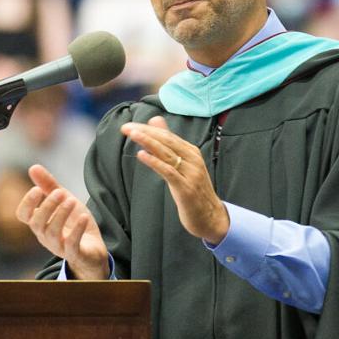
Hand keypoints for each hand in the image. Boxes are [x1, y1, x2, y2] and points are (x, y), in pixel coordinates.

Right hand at [16, 164, 109, 279]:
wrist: (93, 250)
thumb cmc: (74, 225)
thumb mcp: (64, 201)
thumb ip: (48, 186)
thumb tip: (32, 167)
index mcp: (40, 222)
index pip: (23, 215)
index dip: (27, 203)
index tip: (37, 189)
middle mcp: (45, 235)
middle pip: (36, 223)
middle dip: (47, 206)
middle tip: (60, 192)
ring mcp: (59, 246)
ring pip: (52, 233)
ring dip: (61, 214)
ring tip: (72, 201)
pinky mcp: (75, 254)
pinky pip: (71, 245)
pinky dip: (77, 230)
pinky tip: (84, 216)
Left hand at [122, 116, 228, 243]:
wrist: (211, 216)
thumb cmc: (194, 190)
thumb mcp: (183, 165)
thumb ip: (168, 144)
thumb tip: (155, 121)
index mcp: (191, 152)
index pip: (167, 136)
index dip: (148, 130)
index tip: (130, 126)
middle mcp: (192, 159)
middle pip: (167, 141)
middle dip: (146, 133)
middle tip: (126, 128)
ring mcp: (191, 173)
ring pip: (167, 154)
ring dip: (149, 143)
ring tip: (133, 135)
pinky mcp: (186, 188)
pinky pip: (169, 172)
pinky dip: (155, 162)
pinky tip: (142, 155)